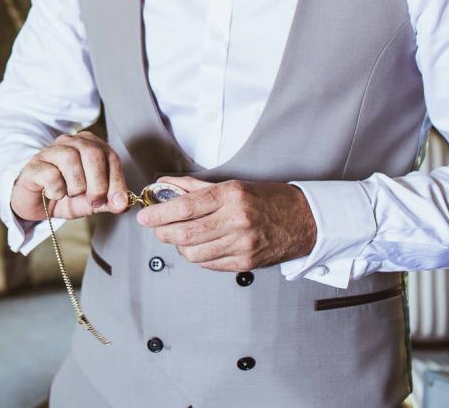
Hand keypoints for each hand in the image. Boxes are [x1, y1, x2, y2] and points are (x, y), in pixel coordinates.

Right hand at [9, 131, 130, 222]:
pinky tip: (54, 194)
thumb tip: (122, 204)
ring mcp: (50, 151)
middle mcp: (70, 142)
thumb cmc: (65, 196)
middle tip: (93, 202)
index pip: (110, 156)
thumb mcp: (91, 201)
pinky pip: (51, 175)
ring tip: (70, 194)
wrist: (36, 203)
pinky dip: (57, 190)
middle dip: (98, 184)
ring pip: (71, 160)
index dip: (117, 181)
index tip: (118, 203)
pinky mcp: (34, 164)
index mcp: (90, 145)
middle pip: (92, 154)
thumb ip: (108, 200)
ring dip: (76, 186)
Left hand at [136, 176, 317, 271]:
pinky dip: (198, 256)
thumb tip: (162, 186)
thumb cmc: (265, 199)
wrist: (303, 220)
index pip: (184, 207)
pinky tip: (199, 246)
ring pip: (193, 254)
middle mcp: (236, 221)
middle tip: (156, 228)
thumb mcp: (231, 185)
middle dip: (162, 233)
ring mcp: (242, 245)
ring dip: (179, 246)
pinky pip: (209, 265)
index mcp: (230, 196)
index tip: (144, 216)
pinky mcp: (246, 263)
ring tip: (180, 236)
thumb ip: (193, 188)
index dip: (158, 213)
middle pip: (184, 234)